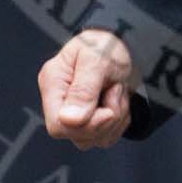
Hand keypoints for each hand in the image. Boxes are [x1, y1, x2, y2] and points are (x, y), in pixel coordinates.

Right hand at [38, 28, 136, 149]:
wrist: (128, 42)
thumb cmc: (108, 43)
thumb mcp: (97, 58)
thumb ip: (83, 89)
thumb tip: (69, 119)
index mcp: (53, 82)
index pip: (58, 126)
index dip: (86, 125)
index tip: (108, 107)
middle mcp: (60, 101)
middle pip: (77, 135)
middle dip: (105, 118)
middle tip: (115, 89)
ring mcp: (75, 113)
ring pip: (94, 139)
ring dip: (116, 118)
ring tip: (117, 90)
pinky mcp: (91, 120)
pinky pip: (106, 138)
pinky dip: (120, 122)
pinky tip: (119, 99)